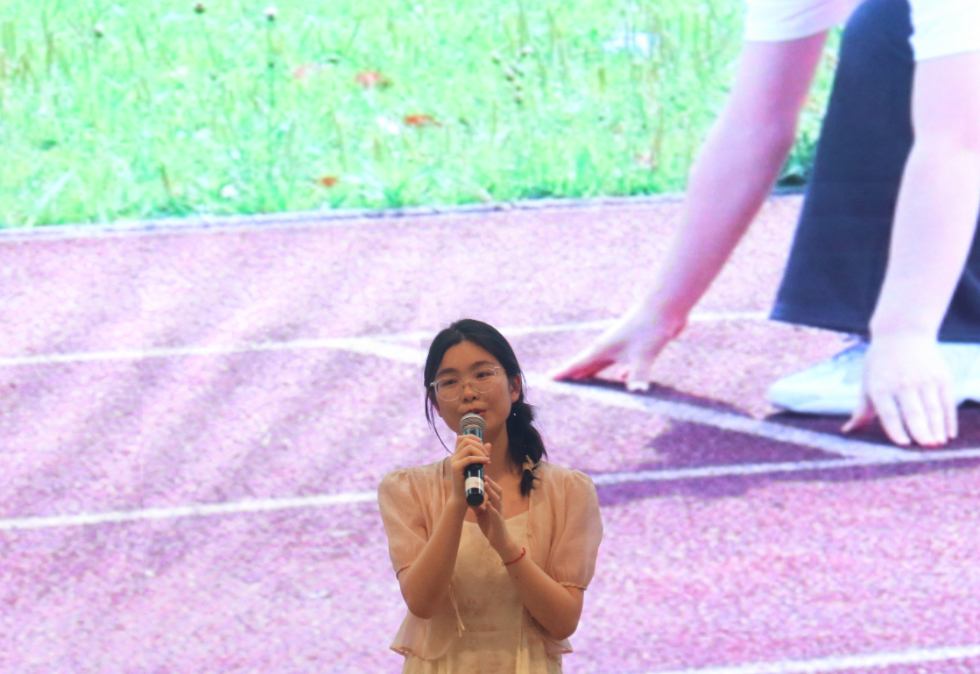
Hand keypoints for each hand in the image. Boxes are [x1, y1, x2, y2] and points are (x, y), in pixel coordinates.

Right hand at [448, 434, 490, 507]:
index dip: (473, 437)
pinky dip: (479, 459)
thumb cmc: (470, 483)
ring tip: (487, 459)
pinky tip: (487, 462)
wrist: (462, 497)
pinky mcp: (456, 468)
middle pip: (466, 440)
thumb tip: (489, 444)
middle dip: (479, 445)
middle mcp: (453, 456)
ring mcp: (453, 461)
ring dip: (481, 451)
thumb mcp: (478, 466)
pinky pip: (469, 459)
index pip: (461, 438)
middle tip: (487, 454)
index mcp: (457, 455)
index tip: (482, 443)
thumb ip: (482, 455)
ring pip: (468, 447)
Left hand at [473, 477, 516, 557]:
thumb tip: (468, 498)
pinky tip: (487, 504)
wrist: (499, 540)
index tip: (483, 475)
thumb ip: (477, 506)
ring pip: (497, 500)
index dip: (490, 483)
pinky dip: (492, 508)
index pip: (494, 490)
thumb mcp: (481, 514)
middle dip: (492, 483)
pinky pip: (496, 514)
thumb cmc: (491, 526)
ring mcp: (499, 514)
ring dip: (491, 492)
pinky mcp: (498, 522)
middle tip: (484, 476)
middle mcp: (498, 507)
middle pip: (498, 492)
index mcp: (494, 504)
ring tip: (486, 484)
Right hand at [549, 304, 685, 390]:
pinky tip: (623, 379)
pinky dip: (619, 372)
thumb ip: (638, 375)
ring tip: (586, 381)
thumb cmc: (650, 327)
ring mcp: (622, 344)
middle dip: (576, 375)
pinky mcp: (636, 344)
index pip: (578, 364)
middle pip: (587, 364)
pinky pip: (622, 362)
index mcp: (603, 349)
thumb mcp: (643, 355)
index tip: (548, 378)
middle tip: (562, 383)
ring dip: (595, 373)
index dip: (564, 373)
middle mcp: (609, 346)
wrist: (665, 306)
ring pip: (604, 363)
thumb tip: (636, 392)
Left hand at [842, 335, 956, 446]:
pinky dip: (949, 419)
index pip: (889, 412)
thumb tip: (847, 431)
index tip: (903, 444)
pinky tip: (948, 433)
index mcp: (880, 386)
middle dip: (920, 432)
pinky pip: (947, 401)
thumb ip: (861, 409)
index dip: (896, 429)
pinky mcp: (941, 376)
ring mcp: (923, 379)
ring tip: (937, 444)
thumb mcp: (868, 383)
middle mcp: (902, 383)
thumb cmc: (880, 363)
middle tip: (926, 448)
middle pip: (913, 412)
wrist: (902, 332)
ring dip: (936, 428)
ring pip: (932, 409)